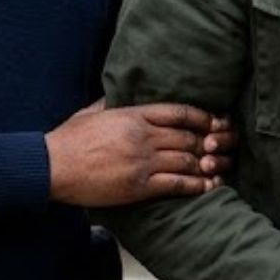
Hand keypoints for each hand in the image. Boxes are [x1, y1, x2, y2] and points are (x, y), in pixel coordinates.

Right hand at [45, 101, 238, 207]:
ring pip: (188, 160)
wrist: (50, 167)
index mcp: (133, 115)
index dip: (203, 117)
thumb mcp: (91, 112)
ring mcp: (142, 161)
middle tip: (228, 145)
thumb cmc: (67, 140)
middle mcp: (143, 136)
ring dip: (210, 163)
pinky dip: (198, 185)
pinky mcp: (139, 186)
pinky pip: (177, 184)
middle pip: (189, 136)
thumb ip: (110, 103)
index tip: (216, 121)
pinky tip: (210, 186)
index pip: (180, 112)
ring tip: (223, 166)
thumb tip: (117, 94)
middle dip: (213, 141)